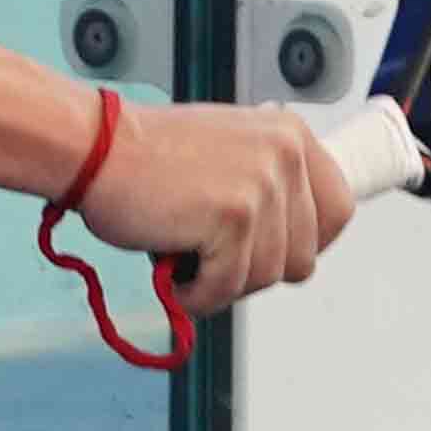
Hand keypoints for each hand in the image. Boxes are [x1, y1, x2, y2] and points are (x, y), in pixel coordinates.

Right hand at [70, 98, 356, 318]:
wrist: (93, 149)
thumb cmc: (145, 156)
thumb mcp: (228, 151)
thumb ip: (266, 182)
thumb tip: (291, 238)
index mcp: (290, 136)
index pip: (338, 211)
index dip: (302, 244)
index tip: (269, 250)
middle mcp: (285, 155)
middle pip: (301, 257)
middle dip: (253, 269)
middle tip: (209, 256)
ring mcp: (262, 186)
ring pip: (265, 278)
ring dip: (220, 282)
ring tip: (183, 256)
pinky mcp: (234, 217)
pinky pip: (228, 287)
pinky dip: (196, 295)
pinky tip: (171, 273)